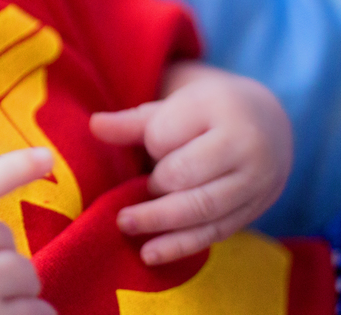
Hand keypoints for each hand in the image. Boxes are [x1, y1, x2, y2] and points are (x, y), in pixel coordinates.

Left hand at [90, 63, 290, 264]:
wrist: (267, 124)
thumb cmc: (206, 113)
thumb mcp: (173, 107)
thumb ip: (133, 121)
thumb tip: (94, 126)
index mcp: (223, 110)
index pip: (169, 135)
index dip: (152, 144)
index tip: (150, 145)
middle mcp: (247, 148)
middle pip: (187, 175)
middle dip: (152, 190)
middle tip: (121, 202)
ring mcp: (256, 183)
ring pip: (202, 208)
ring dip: (160, 221)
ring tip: (125, 226)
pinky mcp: (253, 211)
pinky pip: (215, 232)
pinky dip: (180, 245)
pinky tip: (149, 254)